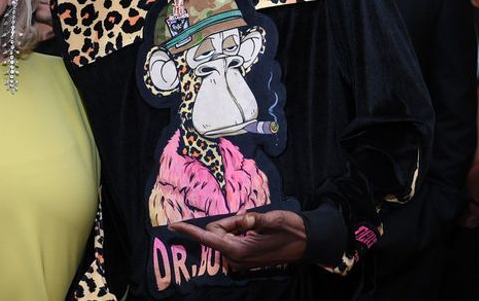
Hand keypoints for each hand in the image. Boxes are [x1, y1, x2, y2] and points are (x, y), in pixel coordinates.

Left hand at [169, 210, 306, 270]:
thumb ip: (252, 219)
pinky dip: (237, 233)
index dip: (189, 230)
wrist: (306, 243)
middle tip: (249, 220)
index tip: (172, 225)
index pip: (208, 238)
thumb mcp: (272, 219)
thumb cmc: (290, 229)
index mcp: (239, 250)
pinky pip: (231, 241)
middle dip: (227, 223)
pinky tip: (254, 232)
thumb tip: (241, 218)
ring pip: (224, 236)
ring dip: (234, 228)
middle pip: (216, 234)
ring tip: (255, 227)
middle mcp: (236, 259)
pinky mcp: (244, 259)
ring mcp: (240, 261)